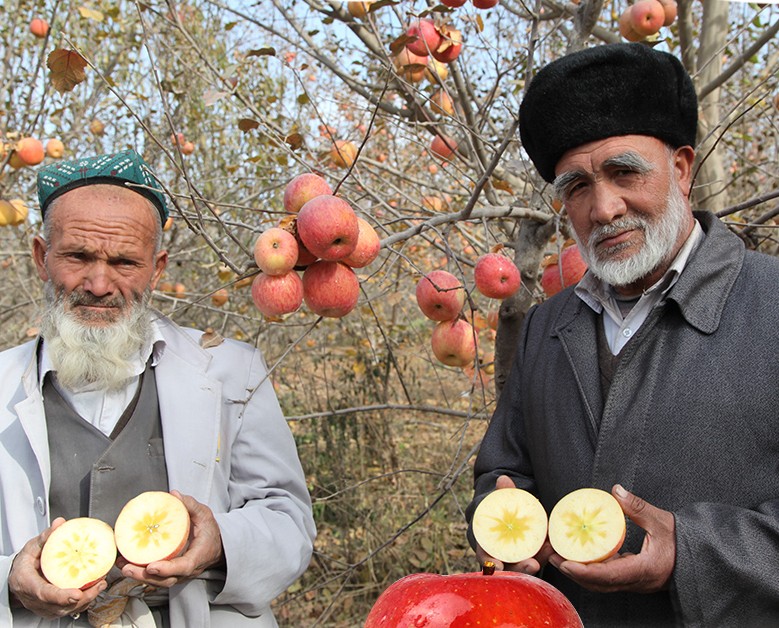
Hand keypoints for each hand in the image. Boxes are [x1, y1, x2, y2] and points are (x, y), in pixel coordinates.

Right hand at [8, 518, 106, 618]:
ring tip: (101, 585)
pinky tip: (95, 589)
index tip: (76, 594)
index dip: (60, 596)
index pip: (44, 593)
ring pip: (66, 610)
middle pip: (59, 606)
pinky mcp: (51, 609)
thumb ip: (46, 536)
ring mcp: (43, 607)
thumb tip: (60, 523)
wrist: (19, 577)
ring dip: (86, 599)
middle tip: (99, 584)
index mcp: (27, 583)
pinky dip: (83, 601)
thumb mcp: (32, 547)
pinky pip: (68, 609)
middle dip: (82, 597)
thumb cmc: (26, 562)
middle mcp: (34, 599)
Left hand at [120, 491, 224, 587]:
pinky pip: (156, 578)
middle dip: (145, 576)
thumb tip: (173, 494)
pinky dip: (141, 573)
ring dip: (139, 576)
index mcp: (199, 555)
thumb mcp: (204, 514)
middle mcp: (188, 569)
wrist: (217, 545)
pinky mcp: (171, 574)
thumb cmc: (210, 531)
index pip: (184, 566)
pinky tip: (126, 563)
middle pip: (166, 580)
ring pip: (159, 582)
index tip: (152, 566)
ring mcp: (179, 574)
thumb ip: (190, 505)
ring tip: (121, 565)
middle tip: (127, 568)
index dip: (167, 568)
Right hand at [474, 475, 549, 575]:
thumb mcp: (500, 503)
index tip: (498, 565)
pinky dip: (545, 553)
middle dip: (521, 568)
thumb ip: (502, 494)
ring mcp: (517, 560)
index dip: (491, 563)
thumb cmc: (501, 512)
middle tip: (532, 564)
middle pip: (510, 568)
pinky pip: (538, 558)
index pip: (486, 559)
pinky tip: (553, 545)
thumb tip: (503, 478)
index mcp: (488, 547)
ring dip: (538, 559)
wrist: (510, 518)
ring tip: (549, 549)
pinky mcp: (531, 558)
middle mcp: (502, 558)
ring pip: (526, 565)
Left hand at [548, 484, 675, 593]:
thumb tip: (617, 491)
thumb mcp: (662, 521)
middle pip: (599, 584)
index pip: (609, 576)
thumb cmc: (684, 541)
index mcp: (645, 570)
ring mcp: (635, 583)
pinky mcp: (632, 580)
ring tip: (559, 556)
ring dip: (579, 573)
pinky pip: (606, 579)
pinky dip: (590, 571)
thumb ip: (638, 507)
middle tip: (553, 556)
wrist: (700, 559)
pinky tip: (578, 557)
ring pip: (601, 584)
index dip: (584, 571)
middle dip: (573, 572)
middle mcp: (637, 582)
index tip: (565, 562)